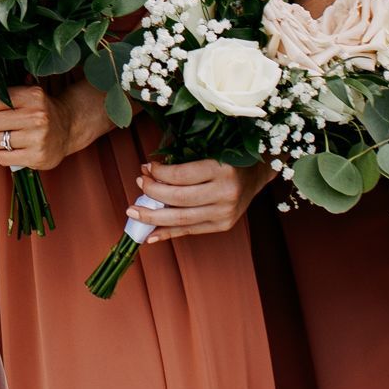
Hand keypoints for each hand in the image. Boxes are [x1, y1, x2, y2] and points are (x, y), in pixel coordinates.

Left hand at [0, 81, 78, 173]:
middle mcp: (37, 116)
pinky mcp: (37, 157)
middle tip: (2, 125)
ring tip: (10, 136)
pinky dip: (3, 154)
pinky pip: (1, 158)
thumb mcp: (23, 92)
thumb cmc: (39, 109)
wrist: (68, 127)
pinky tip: (14, 148)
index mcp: (32, 96)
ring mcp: (38, 138)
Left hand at [126, 157, 269, 241]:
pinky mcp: (223, 226)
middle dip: (152, 192)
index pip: (181, 175)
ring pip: (181, 219)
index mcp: (222, 170)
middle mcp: (225, 194)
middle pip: (178, 198)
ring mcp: (225, 213)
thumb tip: (148, 172)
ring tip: (134, 212)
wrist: (255, 175)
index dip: (159, 173)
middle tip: (138, 183)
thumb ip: (181, 162)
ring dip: (153, 216)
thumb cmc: (226, 159)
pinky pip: (190, 231)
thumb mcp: (208, 152)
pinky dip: (167, 233)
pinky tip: (149, 235)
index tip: (146, 167)